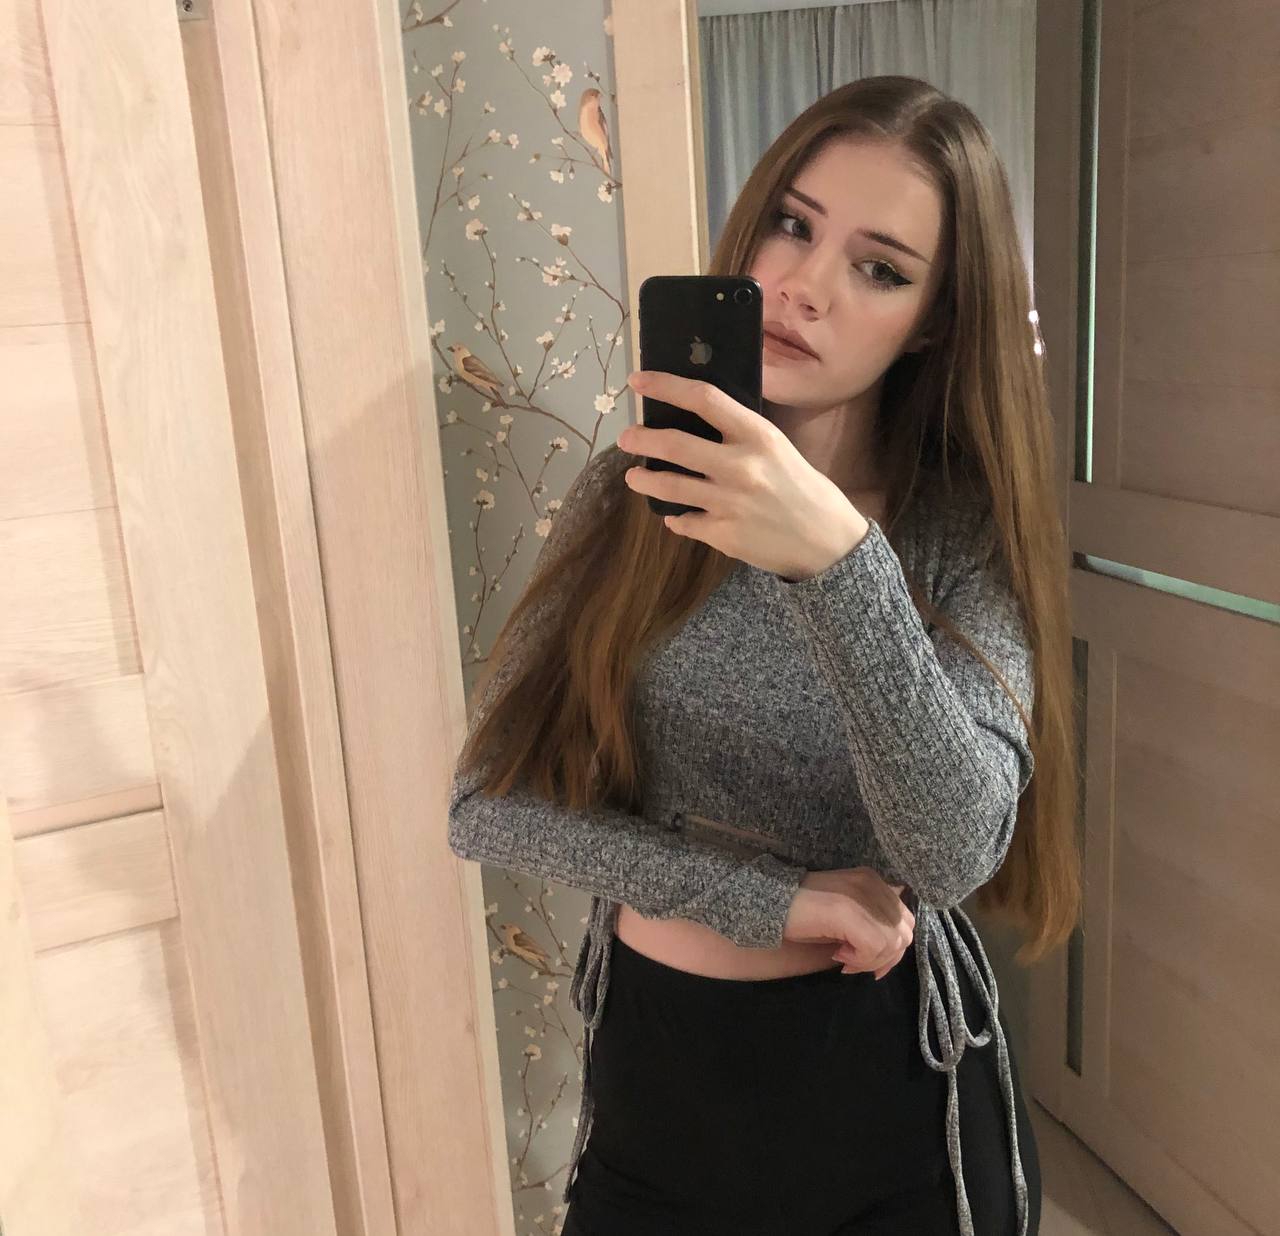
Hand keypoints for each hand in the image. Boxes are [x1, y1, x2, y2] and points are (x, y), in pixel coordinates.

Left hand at [618, 370, 869, 580]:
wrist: (827, 542)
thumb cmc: (803, 489)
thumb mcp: (777, 448)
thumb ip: (739, 435)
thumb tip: (695, 421)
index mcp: (757, 435)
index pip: (703, 399)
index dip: (665, 386)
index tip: (638, 381)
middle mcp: (740, 466)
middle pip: (675, 445)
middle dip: (642, 439)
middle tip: (626, 438)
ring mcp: (729, 503)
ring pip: (670, 487)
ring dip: (645, 480)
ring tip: (634, 477)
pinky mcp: (723, 535)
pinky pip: (685, 522)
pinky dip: (676, 518)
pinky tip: (674, 516)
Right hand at [782, 867, 915, 980]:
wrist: (770, 902)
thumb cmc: (805, 912)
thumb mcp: (846, 911)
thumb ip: (872, 918)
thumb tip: (896, 945)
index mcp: (873, 881)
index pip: (906, 921)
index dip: (892, 949)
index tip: (867, 962)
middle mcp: (872, 883)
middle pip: (904, 933)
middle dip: (884, 958)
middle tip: (854, 964)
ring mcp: (860, 894)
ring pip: (891, 943)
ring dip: (869, 960)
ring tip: (842, 957)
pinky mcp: (847, 910)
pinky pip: (873, 946)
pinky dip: (859, 960)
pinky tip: (837, 954)